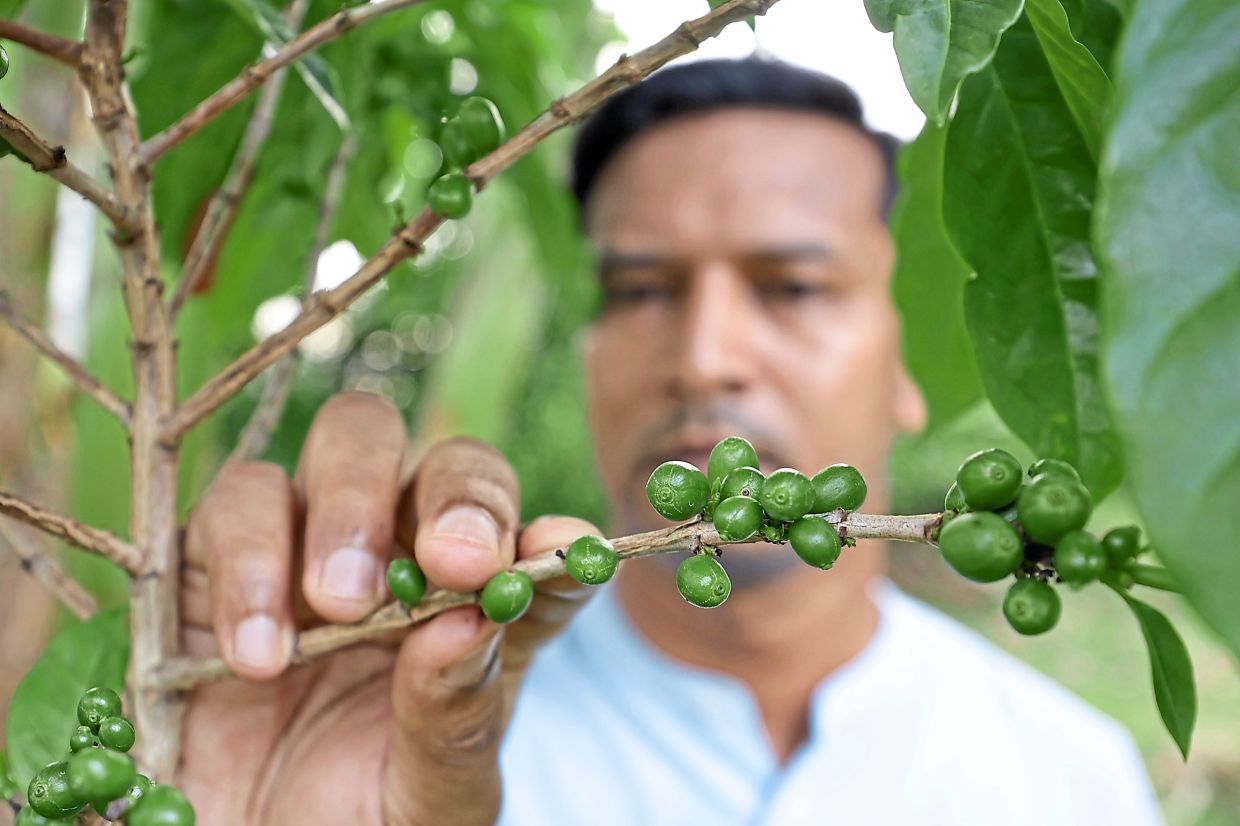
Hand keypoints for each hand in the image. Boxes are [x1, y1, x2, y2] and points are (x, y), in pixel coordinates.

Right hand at [179, 391, 598, 824]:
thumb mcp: (426, 798)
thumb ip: (454, 718)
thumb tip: (467, 620)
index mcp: (484, 619)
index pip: (544, 547)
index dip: (557, 541)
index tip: (556, 554)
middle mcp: (412, 563)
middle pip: (452, 462)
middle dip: (457, 496)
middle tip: (448, 561)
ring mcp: (317, 544)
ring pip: (349, 437)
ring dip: (350, 511)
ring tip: (338, 610)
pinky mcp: (221, 557)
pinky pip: (237, 503)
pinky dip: (249, 560)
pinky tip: (259, 652)